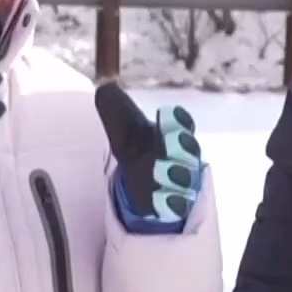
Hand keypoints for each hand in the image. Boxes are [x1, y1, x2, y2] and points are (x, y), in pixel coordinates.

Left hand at [96, 82, 204, 234]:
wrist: (141, 183)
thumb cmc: (136, 147)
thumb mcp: (121, 128)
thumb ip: (113, 109)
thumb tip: (104, 86)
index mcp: (169, 130)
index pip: (179, 121)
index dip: (176, 118)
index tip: (165, 114)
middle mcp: (179, 154)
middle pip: (187, 148)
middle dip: (182, 144)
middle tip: (174, 140)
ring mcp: (179, 180)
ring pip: (186, 177)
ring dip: (178, 174)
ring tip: (166, 171)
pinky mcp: (173, 204)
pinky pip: (179, 204)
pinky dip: (173, 203)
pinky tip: (165, 204)